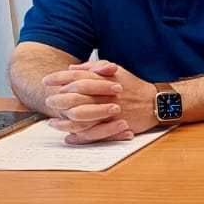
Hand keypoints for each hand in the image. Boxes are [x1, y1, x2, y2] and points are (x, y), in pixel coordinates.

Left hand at [40, 60, 155, 142]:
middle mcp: (105, 95)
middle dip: (58, 99)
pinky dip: (78, 135)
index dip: (59, 78)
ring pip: (81, 116)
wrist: (156, 103)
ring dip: (64, 120)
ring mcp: (109, 111)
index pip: (77, 76)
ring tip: (52, 122)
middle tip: (48, 101)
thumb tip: (72, 68)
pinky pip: (92, 132)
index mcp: (105, 79)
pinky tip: (68, 136)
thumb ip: (94, 67)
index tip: (47, 80)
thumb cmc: (134, 86)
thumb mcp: (117, 71)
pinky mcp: (113, 125)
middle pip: (76, 96)